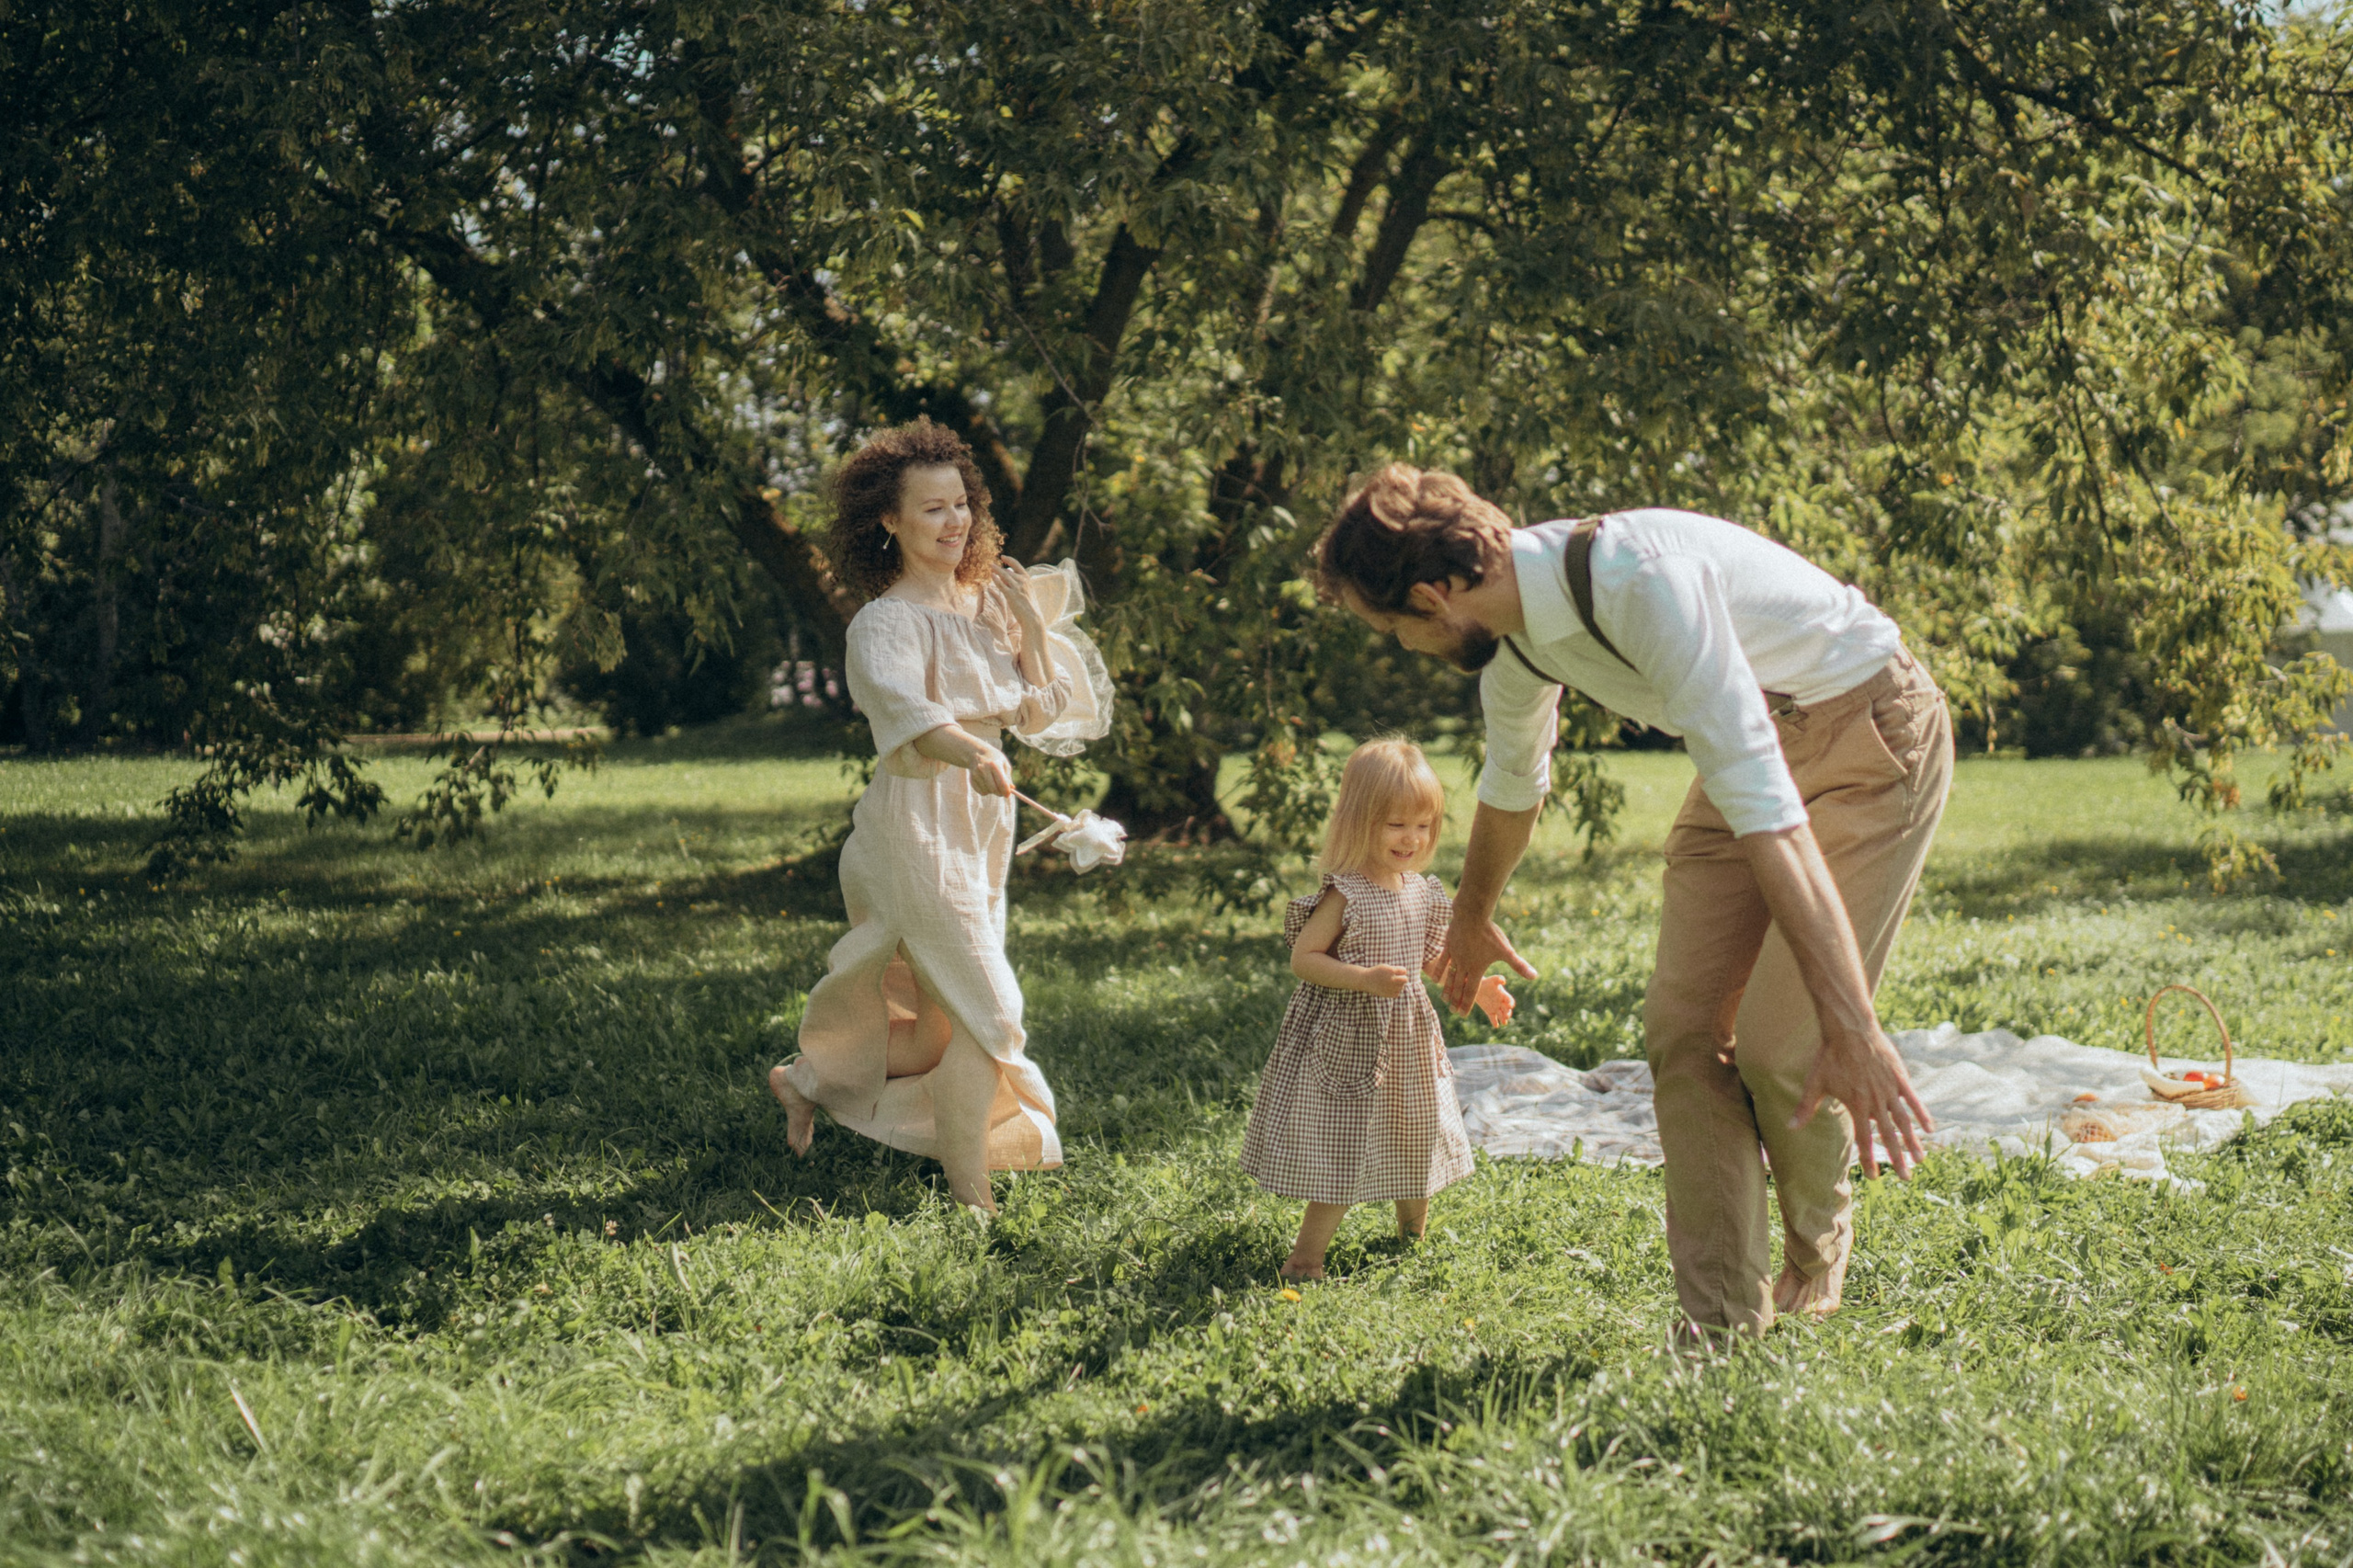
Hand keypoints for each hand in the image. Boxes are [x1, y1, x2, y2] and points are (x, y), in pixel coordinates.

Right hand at [967, 745, 1014, 797]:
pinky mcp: (971, 779)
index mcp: (994, 764)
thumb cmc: (994, 759)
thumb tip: (1011, 789)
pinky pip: (981, 792)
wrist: (977, 753)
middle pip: (994, 789)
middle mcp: (984, 769)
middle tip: (1003, 792)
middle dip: (1000, 793)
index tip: (1008, 795)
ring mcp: (976, 774)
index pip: (1001, 782)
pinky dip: (986, 790)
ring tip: (993, 782)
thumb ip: (1008, 777)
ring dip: (992, 791)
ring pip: (987, 791)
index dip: (1006, 791)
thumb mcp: (1004, 764)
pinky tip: (986, 783)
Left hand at [994, 559, 1043, 628]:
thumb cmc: (1029, 606)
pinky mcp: (1011, 595)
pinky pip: (1001, 585)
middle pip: (1008, 571)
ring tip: (990, 566)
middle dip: (999, 569)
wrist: (1033, 617)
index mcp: (1027, 579)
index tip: (1002, 557)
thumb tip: (1006, 576)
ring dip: (996, 570)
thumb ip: (1019, 583)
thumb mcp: (1027, 591)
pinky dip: (996, 579)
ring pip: (1004, 575)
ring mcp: (1017, 587)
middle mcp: (1022, 581)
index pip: (1017, 565)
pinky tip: (991, 576)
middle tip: (992, 566)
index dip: (1009, 560)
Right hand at [1360, 964, 1411, 998]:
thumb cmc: (1377, 972)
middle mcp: (1391, 979)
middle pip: (1405, 979)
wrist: (1365, 980)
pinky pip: (1397, 993)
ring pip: (1401, 987)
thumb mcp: (1386, 967)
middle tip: (1396, 978)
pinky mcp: (1388, 994)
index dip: (1401, 971)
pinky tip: (1389, 988)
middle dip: (1402, 978)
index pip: (1404, 971)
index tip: (1397, 972)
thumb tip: (1406, 975)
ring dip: (1398, 985)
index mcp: (1390, 971)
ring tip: (1390, 983)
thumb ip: (1396, 970)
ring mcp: (1390, 988)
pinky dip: (1395, 991)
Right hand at [1437, 911, 1538, 1013]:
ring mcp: (1455, 956)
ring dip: (1447, 989)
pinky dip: (1440, 971)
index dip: (1467, 1004)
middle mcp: (1463, 965)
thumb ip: (1519, 965)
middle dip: (1456, 1000)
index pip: (1471, 991)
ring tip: (1445, 999)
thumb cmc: (1490, 933)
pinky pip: (1443, 962)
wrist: (1472, 915)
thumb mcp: (1506, 950)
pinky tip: (1435, 978)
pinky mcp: (1449, 946)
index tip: (1463, 1014)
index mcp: (1476, 969)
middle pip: (1458, 987)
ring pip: (1450, 977)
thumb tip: (1535, 976)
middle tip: (1453, 1011)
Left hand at [1474, 976, 1514, 1029]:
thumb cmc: (1487, 982)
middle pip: (1507, 1009)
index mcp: (1504, 995)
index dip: (1510, 1003)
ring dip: (1503, 1018)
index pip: (1509, 1000)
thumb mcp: (1492, 979)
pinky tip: (1496, 1026)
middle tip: (1507, 1016)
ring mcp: (1496, 1007)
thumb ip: (1498, 979)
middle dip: (1508, 1013)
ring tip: (1504, 1022)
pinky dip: (1495, 1022)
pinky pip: (1493, 1018)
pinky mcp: (1490, 1011)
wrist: (1478, 987)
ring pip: (1501, 1015)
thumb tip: (1503, 981)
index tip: (1510, 1005)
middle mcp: (1501, 1002)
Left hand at [1793, 1023, 1934, 1178]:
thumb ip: (1805, 1108)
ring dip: (1913, 1142)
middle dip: (1898, 1159)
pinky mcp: (1900, 1077)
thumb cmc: (1829, 1056)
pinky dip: (1922, 1115)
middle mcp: (1876, 1102)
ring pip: (1904, 1122)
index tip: (1874, 1177)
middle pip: (1889, 1136)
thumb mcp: (1815, 1083)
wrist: (1849, 1029)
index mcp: (1856, 1106)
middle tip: (1906, 1178)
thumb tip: (1789, 1128)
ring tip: (1920, 1159)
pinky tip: (1930, 1129)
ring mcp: (1890, 1090)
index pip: (1864, 1140)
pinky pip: (1913, 1100)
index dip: (1869, 1160)